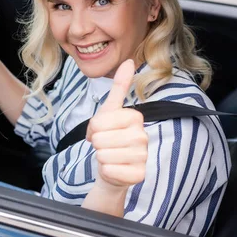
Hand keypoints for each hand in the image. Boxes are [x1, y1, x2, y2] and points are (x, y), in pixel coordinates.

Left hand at [87, 59, 147, 190]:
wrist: (112, 167)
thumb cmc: (109, 137)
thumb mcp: (109, 111)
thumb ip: (119, 86)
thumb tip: (129, 61)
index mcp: (135, 117)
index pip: (99, 122)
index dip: (93, 129)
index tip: (102, 131)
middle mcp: (143, 135)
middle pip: (100, 138)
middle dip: (97, 144)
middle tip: (105, 145)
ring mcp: (143, 156)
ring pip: (104, 154)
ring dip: (101, 157)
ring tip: (109, 155)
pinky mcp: (139, 175)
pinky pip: (109, 169)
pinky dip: (106, 170)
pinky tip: (114, 168)